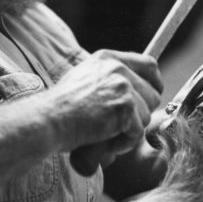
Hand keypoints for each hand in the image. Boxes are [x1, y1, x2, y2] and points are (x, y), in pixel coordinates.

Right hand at [46, 50, 162, 161]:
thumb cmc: (60, 109)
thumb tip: (137, 93)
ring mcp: (122, 86)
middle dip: (141, 114)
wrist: (47, 120)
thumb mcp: (85, 80)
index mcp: (108, 58)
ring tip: (104, 132)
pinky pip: (137, 132)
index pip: (149, 64)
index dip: (155, 83)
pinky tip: (103, 139)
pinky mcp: (125, 107)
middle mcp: (118, 68)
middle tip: (119, 125)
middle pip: (153, 94)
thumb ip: (109, 80)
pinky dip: (123, 143)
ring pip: (147, 116)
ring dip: (129, 131)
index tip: (152, 97)